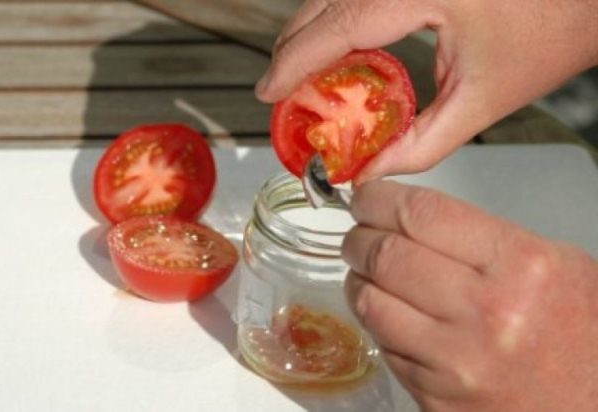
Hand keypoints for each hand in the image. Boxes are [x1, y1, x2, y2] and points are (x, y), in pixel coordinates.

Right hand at [256, 0, 597, 180]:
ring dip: (312, 35)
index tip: (267, 92)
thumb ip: (419, 145)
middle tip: (284, 95)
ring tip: (307, 81)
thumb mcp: (481, 102)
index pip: (335, 25)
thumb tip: (370, 172)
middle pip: (321, 3)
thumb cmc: (552, 31)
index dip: (292, 62)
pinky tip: (340, 52)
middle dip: (293, 50)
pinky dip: (338, 21)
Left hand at [342, 180, 597, 410]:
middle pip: (386, 255)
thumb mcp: (550, 264)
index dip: (378, 198)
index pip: (422, 214)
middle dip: (358, 238)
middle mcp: (486, 313)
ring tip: (364, 271)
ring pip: (371, 303)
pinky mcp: (436, 398)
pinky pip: (384, 347)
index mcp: (521, 266)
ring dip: (357, 280)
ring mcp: (456, 362)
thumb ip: (479, 236)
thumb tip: (406, 216)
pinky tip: (387, 311)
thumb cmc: (580, 333)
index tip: (366, 196)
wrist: (594, 406)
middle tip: (358, 233)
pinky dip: (376, 322)